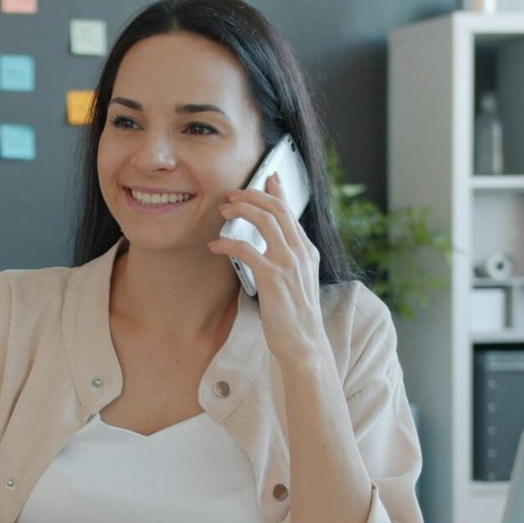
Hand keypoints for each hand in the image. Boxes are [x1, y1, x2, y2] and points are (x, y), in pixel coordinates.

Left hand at [208, 173, 329, 363]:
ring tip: (223, 210)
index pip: (291, 211)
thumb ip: (288, 259)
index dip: (276, 192)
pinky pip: (246, 249)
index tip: (266, 178)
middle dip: (252, 195)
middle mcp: (301, 252)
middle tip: (231, 195)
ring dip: (240, 210)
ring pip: (264, 220)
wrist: (304, 344)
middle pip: (277, 208)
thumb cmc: (296, 317)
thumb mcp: (297, 281)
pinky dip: (227, 243)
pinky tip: (215, 246)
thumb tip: (271, 245)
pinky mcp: (272, 277)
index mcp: (308, 251)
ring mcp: (288, 263)